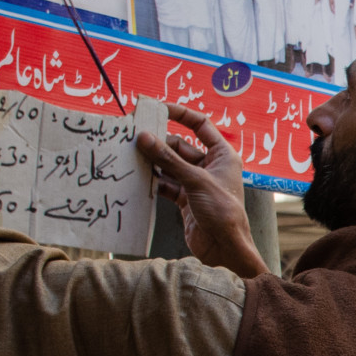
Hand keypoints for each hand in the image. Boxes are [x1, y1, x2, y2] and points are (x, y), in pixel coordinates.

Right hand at [136, 104, 268, 277]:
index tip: (158, 108)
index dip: (180, 113)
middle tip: (133, 139)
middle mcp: (210, 166)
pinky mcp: (186, 198)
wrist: (224, 248)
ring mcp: (197, 183)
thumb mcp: (195, 180)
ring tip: (130, 157)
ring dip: (152, 162)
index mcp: (222, 155)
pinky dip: (153, 181)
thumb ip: (168, 159)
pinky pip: (166, 183)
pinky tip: (138, 178)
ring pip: (169, 165)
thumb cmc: (222, 212)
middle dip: (158, 143)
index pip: (200, 125)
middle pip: (179, 146)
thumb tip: (144, 137)